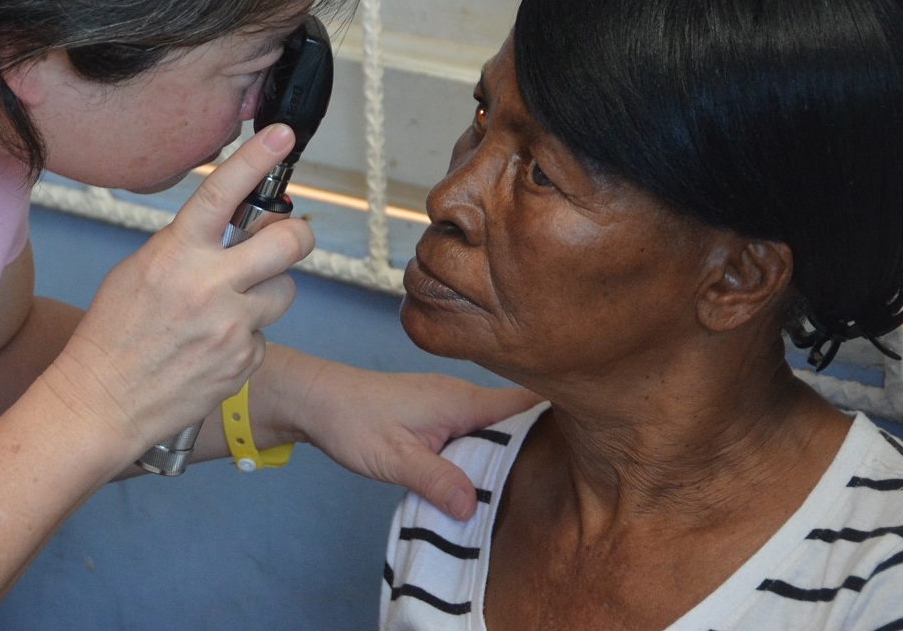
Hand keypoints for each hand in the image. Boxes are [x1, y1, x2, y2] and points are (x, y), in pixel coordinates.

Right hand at [43, 125, 315, 457]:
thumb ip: (188, 245)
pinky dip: (246, 338)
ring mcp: (232, 326)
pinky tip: (212, 347)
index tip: (282, 135)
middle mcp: (210, 286)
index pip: (223, 193)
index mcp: (178, 254)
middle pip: (288, 244)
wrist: (101, 402)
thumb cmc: (114, 333)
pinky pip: (265, 336)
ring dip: (266, 293)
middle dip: (296, 237)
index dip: (257, 159)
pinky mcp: (244, 361)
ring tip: (228, 308)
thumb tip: (234, 225)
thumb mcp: (140, 269)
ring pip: (284, 292)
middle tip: (287, 238)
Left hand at [288, 357, 540, 519]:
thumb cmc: (352, 422)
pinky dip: (485, 451)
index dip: (557, 416)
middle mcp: (462, 396)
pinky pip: (476, 431)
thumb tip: (472, 506)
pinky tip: (486, 476)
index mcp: (461, 400)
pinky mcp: (437, 414)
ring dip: (509, 450)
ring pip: (496, 426)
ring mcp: (450, 403)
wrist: (317, 401)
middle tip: (562, 477)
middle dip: (539, 442)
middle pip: (517, 417)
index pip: (526, 401)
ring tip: (531, 482)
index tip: (584, 440)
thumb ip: (436, 479)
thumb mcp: (394, 459)